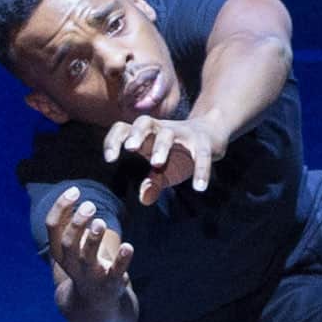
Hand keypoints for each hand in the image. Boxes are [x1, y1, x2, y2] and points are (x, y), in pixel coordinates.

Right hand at [45, 189, 133, 291]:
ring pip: (87, 257)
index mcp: (60, 251)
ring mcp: (91, 274)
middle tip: (91, 205)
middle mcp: (72, 264)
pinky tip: (128, 246)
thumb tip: (72, 191)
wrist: (95, 300)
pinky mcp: (111, 282)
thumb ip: (69, 222)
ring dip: (93, 239)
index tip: (75, 190)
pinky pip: (116, 271)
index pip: (52, 227)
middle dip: (78, 223)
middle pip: (69, 243)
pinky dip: (122, 260)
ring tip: (100, 222)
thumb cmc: (83, 262)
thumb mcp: (71, 244)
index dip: (61, 207)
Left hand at [101, 112, 224, 205]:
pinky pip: (202, 154)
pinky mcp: (204, 142)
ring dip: (162, 147)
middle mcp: (162, 130)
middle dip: (136, 134)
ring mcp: (183, 134)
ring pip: (169, 134)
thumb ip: (153, 183)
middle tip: (130, 148)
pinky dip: (201, 170)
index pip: (123, 129)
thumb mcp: (164, 170)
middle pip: (144, 122)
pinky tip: (199, 187)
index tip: (110, 159)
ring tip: (156, 164)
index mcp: (147, 136)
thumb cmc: (179, 153)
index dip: (113, 141)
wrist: (212, 134)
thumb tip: (144, 199)